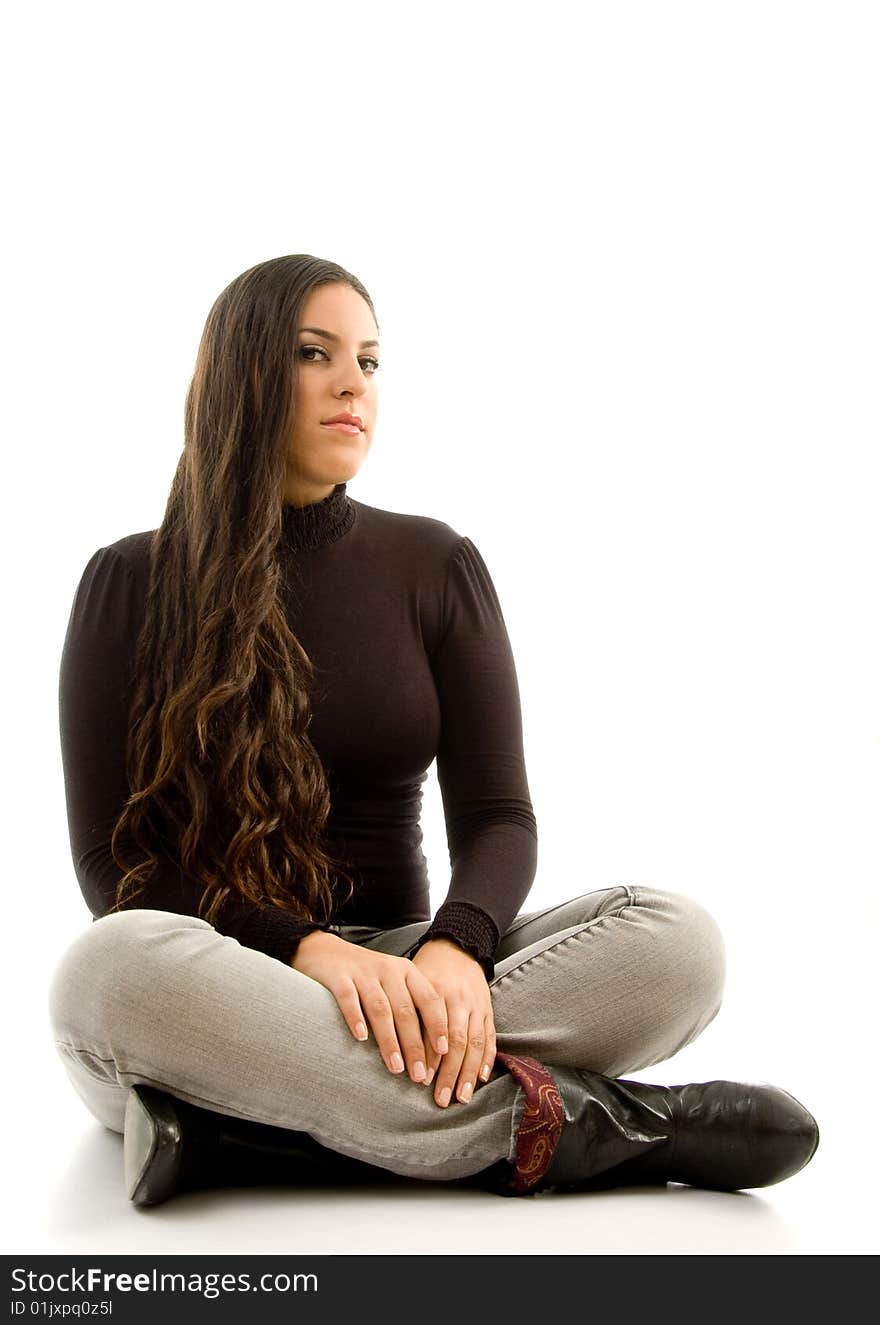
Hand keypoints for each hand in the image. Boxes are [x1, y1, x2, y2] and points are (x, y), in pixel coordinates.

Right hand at [291, 931, 448, 1083]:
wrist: (323, 950)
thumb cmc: (366, 977)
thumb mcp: (393, 984)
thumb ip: (410, 1008)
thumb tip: (431, 1052)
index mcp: (407, 972)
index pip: (429, 999)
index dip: (438, 1025)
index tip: (444, 1052)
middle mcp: (388, 970)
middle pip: (406, 1010)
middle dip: (414, 1044)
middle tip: (419, 1075)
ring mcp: (363, 973)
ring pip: (380, 1008)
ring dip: (389, 1040)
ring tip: (395, 1067)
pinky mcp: (338, 976)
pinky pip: (349, 998)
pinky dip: (356, 1017)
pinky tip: (361, 1038)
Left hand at [410, 939, 495, 1108]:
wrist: (456, 947)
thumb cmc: (427, 970)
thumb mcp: (412, 982)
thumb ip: (408, 1010)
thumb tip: (397, 1048)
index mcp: (436, 991)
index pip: (433, 1029)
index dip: (429, 1056)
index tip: (422, 1080)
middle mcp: (459, 999)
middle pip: (457, 1041)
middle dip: (450, 1073)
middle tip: (441, 1099)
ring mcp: (477, 1004)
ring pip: (475, 1043)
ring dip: (469, 1073)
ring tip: (462, 1097)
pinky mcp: (488, 1009)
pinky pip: (490, 1036)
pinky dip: (487, 1058)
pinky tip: (480, 1077)